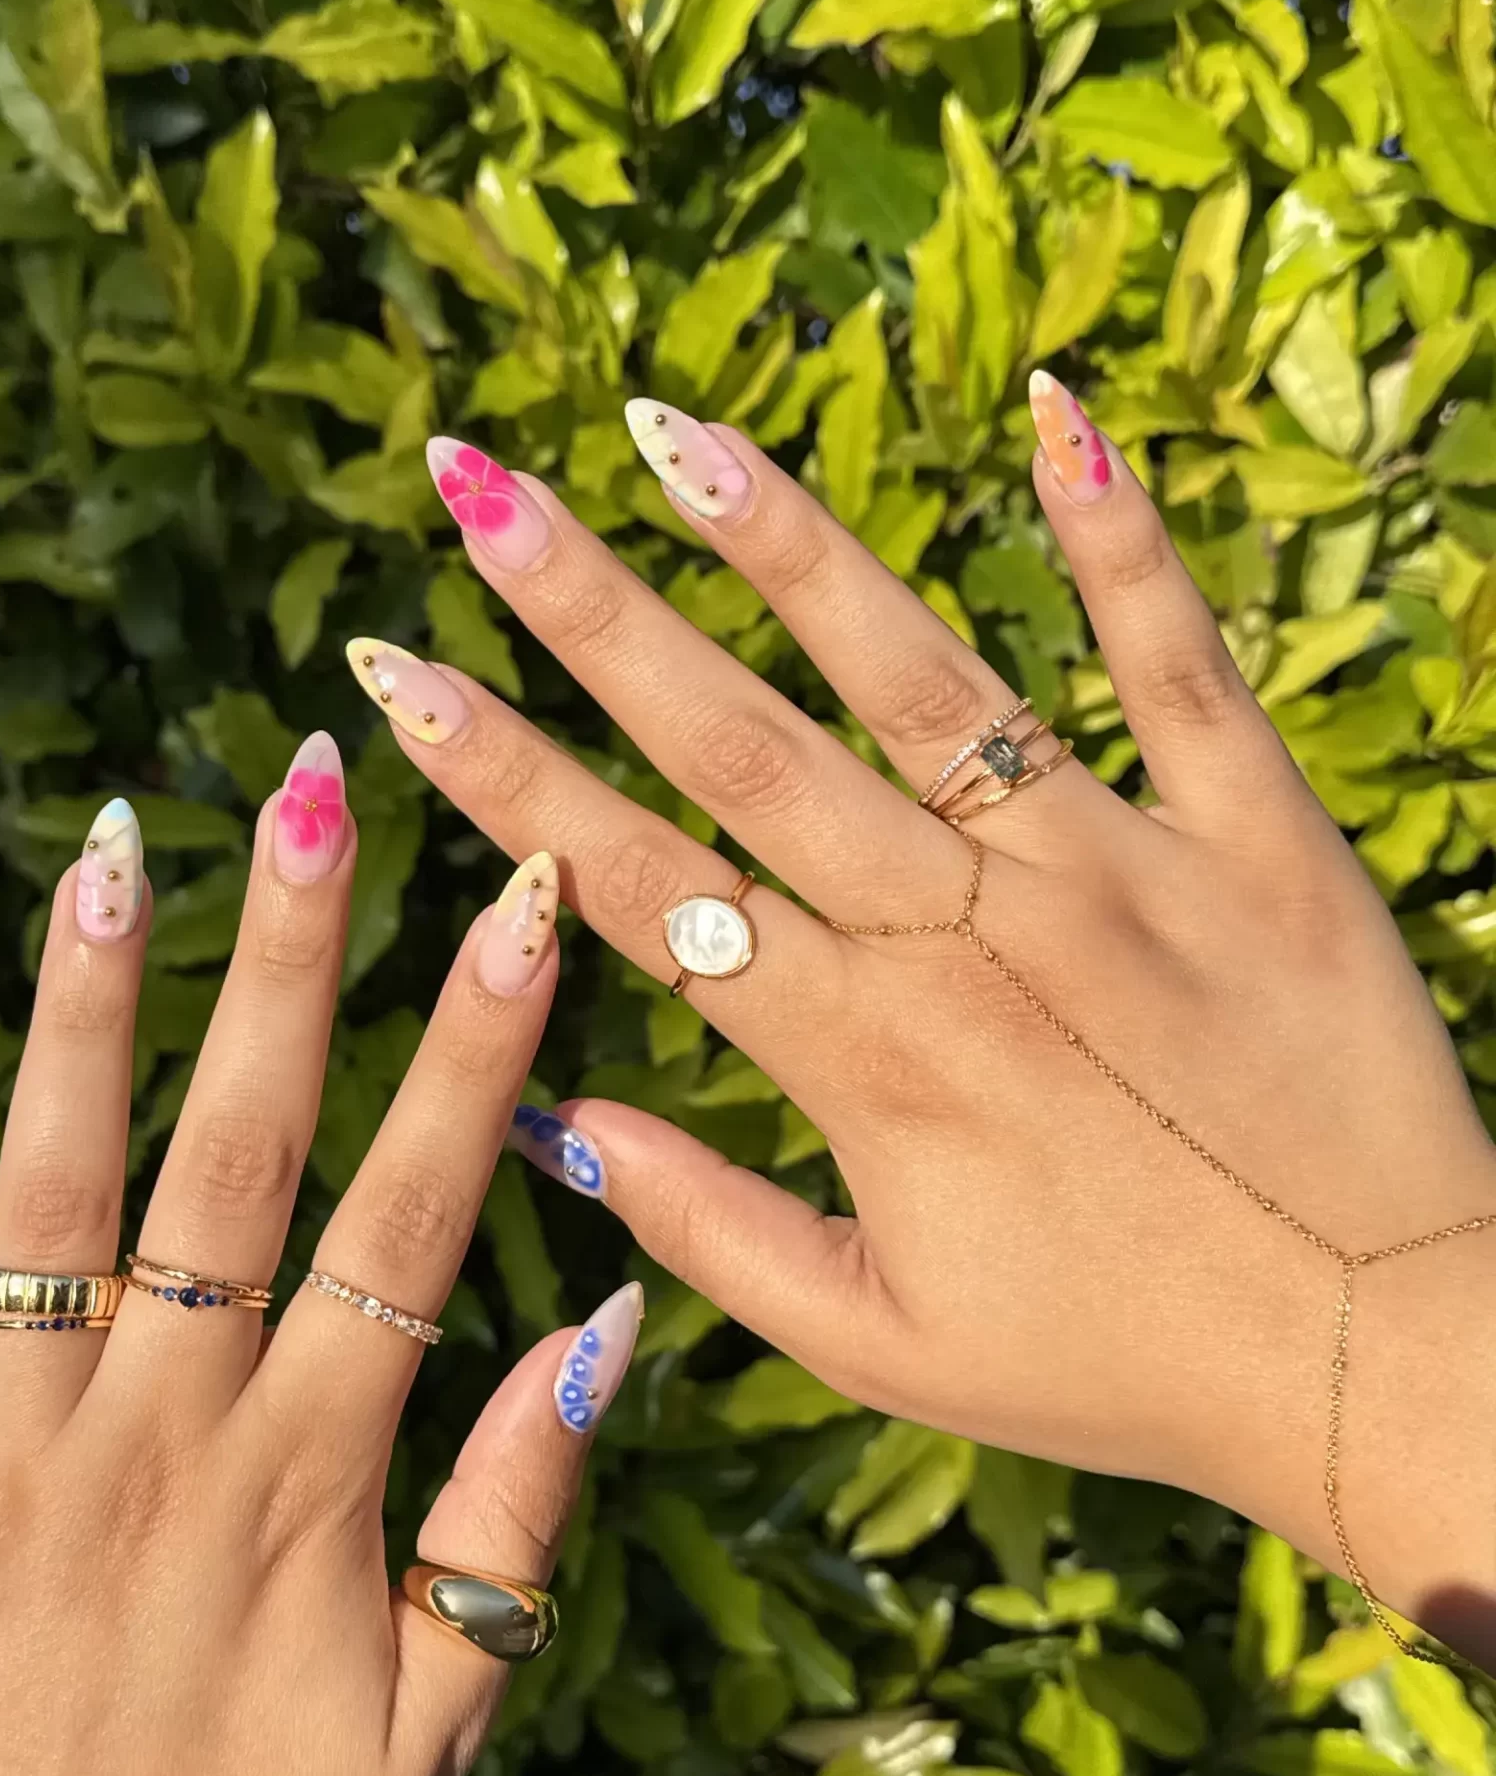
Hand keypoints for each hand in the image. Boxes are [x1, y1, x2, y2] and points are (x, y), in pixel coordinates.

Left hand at [0, 762, 640, 1775]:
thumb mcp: (439, 1729)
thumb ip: (520, 1518)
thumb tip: (614, 1321)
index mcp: (305, 1482)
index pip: (412, 1218)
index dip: (473, 1051)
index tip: (517, 901)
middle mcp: (157, 1436)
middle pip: (238, 1156)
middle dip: (291, 962)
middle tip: (314, 787)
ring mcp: (1, 1457)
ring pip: (50, 1193)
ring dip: (85, 1010)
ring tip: (112, 844)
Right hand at [347, 387, 1495, 1660]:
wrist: (1384, 1358)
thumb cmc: (1121, 1365)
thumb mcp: (885, 1347)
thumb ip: (709, 1227)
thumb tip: (556, 1121)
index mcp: (867, 1060)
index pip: (643, 888)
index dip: (505, 778)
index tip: (392, 679)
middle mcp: (969, 940)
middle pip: (745, 746)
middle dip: (591, 612)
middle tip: (475, 489)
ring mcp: (1116, 870)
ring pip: (926, 679)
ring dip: (788, 547)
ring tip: (670, 434)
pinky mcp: (1256, 836)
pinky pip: (1176, 665)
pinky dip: (1118, 539)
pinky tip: (1054, 410)